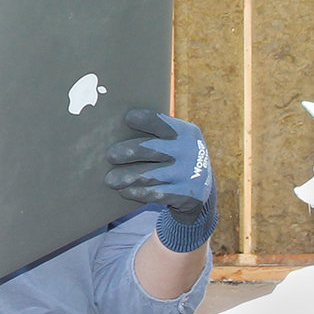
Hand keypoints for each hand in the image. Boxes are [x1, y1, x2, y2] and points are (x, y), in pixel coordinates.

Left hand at [104, 108, 216, 252]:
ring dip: (128, 177)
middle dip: (129, 151)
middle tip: (110, 155)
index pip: (163, 123)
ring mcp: (188, 174)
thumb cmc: (177, 158)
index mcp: (186, 132)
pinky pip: (156, 194)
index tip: (127, 118)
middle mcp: (189, 151)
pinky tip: (125, 191)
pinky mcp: (185, 195)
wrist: (202, 188)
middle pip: (152, 149)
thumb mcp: (176, 142)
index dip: (145, 120)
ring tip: (111, 180)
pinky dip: (138, 193)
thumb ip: (156, 136)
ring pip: (151, 175)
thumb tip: (118, 132)